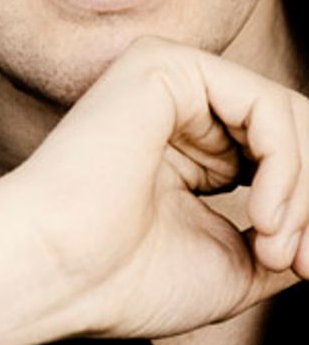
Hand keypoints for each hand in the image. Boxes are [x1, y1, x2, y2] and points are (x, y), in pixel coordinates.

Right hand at [0, 36, 308, 340]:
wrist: (60, 272)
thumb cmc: (129, 277)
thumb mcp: (240, 262)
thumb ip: (293, 233)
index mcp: (190, 147)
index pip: (279, 155)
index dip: (306, 209)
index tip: (303, 267)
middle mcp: (179, 107)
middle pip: (292, 132)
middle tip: (299, 260)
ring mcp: (169, 82)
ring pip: (287, 117)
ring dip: (304, 188)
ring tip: (275, 244)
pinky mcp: (164, 67)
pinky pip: (265, 105)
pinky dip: (287, 164)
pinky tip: (262, 213)